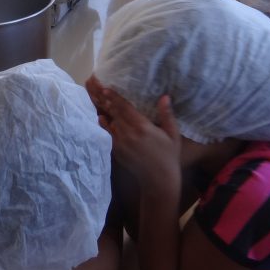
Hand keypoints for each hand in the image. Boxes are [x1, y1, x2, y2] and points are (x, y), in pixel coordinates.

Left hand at [85, 78, 181, 196]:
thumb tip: (165, 97)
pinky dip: (104, 126)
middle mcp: (129, 134)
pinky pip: (108, 135)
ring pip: (110, 123)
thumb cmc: (169, 155)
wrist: (159, 180)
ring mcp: (121, 143)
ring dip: (105, 112)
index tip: (105, 89)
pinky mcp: (117, 152)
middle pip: (115, 114)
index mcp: (143, 127)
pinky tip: (101, 118)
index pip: (125, 108)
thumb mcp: (172, 134)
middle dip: (106, 101)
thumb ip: (166, 115)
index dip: (115, 98)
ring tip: (97, 100)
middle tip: (97, 89)